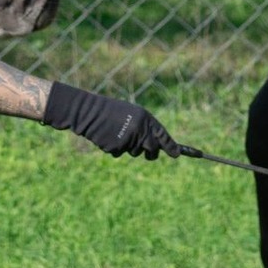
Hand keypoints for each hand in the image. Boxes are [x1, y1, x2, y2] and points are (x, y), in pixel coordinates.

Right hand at [42, 83, 181, 159]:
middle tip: (147, 153)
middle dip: (150, 153)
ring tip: (118, 134)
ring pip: (135, 152)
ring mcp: (128, 140)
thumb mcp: (133, 115)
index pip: (162, 135)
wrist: (90, 113)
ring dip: (129, 148)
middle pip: (152, 149)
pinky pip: (120, 154)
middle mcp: (139, 130)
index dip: (171, 146)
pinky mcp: (116, 148)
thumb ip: (145, 128)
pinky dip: (115, 149)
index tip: (177, 155)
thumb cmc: (112, 112)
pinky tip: (108, 137)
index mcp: (145, 119)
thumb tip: (157, 145)